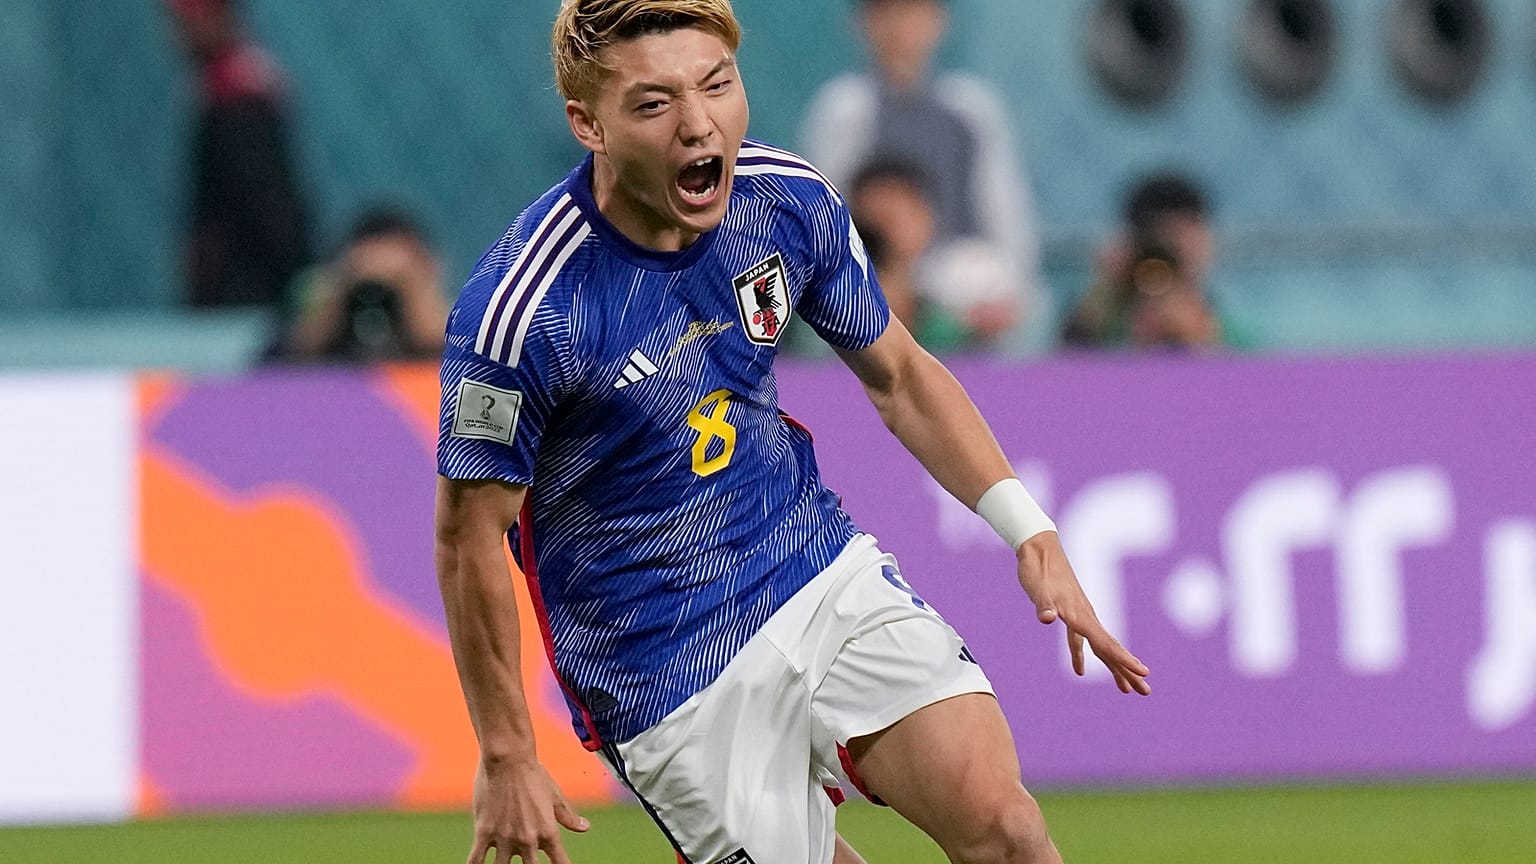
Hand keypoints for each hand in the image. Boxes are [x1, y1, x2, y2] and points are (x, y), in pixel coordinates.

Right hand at [468, 756, 589, 863]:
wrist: (508, 758)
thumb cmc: (533, 774)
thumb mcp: (555, 796)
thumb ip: (568, 816)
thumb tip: (584, 828)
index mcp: (548, 832)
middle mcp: (527, 839)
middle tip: (529, 863)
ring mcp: (504, 838)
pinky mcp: (483, 832)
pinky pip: (475, 860)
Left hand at [1015, 532, 1150, 694]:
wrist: (1038, 548)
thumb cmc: (1038, 569)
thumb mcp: (1038, 590)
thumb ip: (1044, 606)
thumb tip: (1047, 619)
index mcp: (1081, 615)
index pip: (1106, 642)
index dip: (1124, 659)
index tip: (1143, 673)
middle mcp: (1086, 617)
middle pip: (1111, 649)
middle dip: (1128, 671)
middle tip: (1146, 692)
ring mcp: (1080, 615)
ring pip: (1101, 647)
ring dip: (1113, 667)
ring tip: (1126, 689)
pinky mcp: (1069, 614)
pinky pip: (1081, 641)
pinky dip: (1081, 656)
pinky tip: (1080, 670)